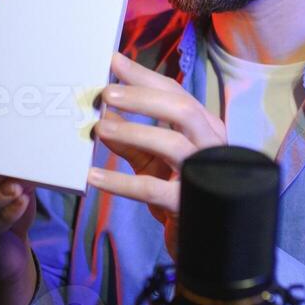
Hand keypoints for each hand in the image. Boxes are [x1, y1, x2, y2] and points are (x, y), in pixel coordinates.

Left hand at [88, 52, 226, 258]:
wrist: (205, 243)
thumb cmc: (180, 193)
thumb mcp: (152, 162)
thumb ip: (131, 141)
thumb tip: (102, 120)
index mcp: (204, 129)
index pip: (176, 93)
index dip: (144, 76)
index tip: (113, 61)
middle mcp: (211, 146)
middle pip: (181, 108)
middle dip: (141, 96)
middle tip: (105, 92)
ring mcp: (205, 174)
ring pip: (173, 143)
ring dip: (133, 131)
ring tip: (98, 128)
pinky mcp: (191, 204)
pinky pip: (153, 189)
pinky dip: (120, 182)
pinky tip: (93, 178)